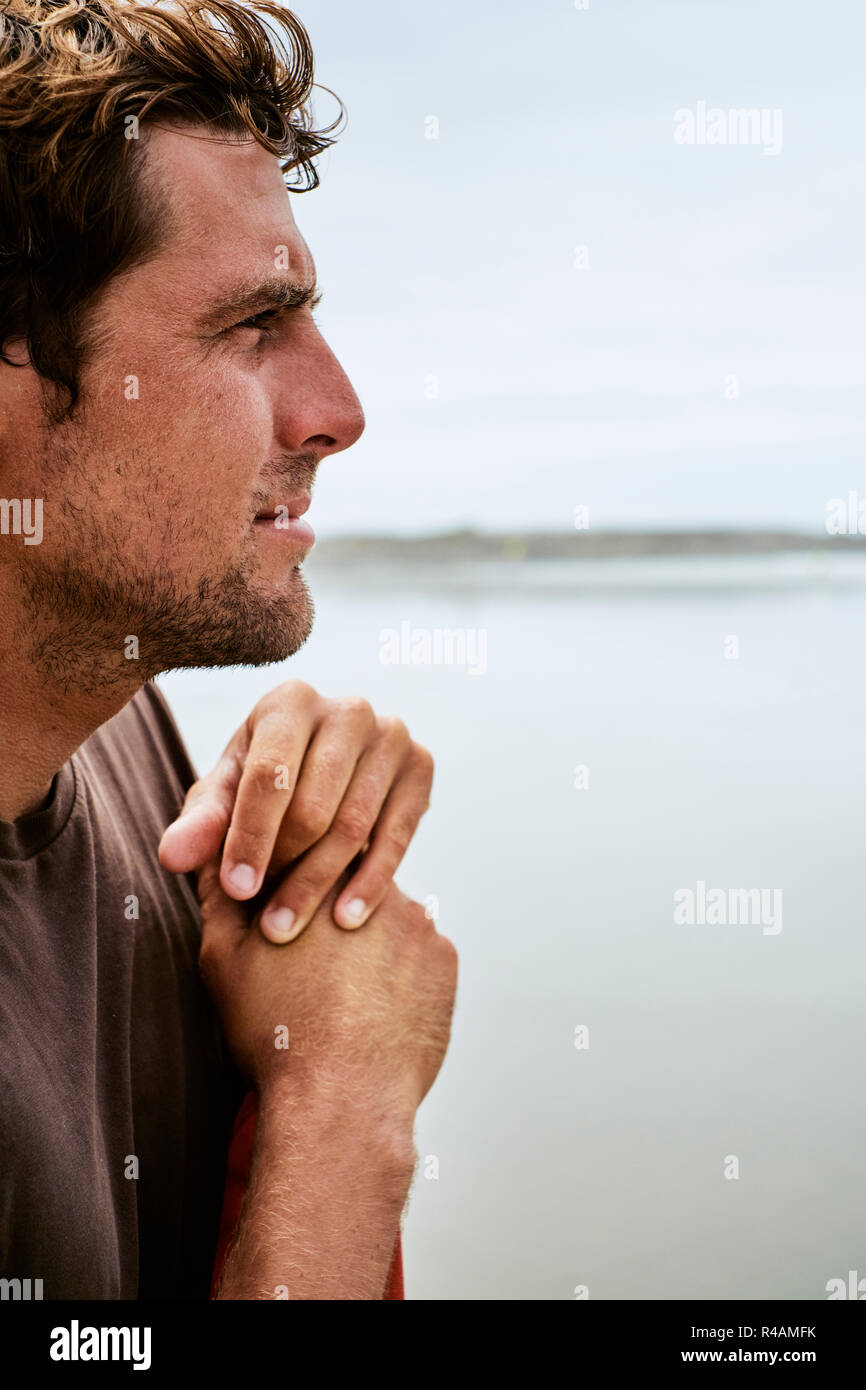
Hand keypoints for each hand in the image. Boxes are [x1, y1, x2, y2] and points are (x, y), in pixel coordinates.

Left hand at [158, 681, 433, 943]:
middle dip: (284, 867)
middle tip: (264, 918)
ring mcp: (390, 735)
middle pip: (314, 804)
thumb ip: (201, 826)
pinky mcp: (421, 766)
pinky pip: (397, 835)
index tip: (237, 891)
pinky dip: (370, 882)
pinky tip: (344, 919)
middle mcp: (347, 709)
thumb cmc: (262, 785)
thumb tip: (173, 857)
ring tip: (289, 927)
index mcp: (290, 702)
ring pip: (354, 825)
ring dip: (320, 884)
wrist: (323, 773)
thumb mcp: (225, 798)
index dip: (250, 836)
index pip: (269, 775)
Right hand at [196, 860, 457, 1118]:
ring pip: (391, 919)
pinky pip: (420, 955)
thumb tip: (218, 858)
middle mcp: (381, 888)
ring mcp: (420, 925)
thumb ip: (221, 894)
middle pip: (359, 883)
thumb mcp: (225, 959)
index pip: (318, 850)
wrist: (341, 1097)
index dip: (301, 878)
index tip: (289, 908)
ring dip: (372, 941)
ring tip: (344, 990)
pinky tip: (375, 1006)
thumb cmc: (278, 1031)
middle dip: (338, 911)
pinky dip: (401, 973)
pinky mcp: (444, 961)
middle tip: (316, 962)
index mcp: (327, 876)